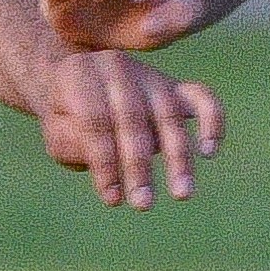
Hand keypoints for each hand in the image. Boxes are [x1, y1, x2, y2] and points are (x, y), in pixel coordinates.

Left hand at [36, 49, 219, 206]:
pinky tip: (209, 152)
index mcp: (78, 72)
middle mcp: (116, 66)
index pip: (95, 120)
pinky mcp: (174, 85)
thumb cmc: (67, 116)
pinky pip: (202, 97)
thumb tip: (112, 174)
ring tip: (181, 194)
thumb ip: (77, 147)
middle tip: (143, 204)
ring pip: (168, 113)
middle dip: (139, 166)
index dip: (105, 162)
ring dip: (178, 157)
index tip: (113, 198)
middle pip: (132, 117)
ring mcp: (148, 73)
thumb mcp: (57, 133)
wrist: (82, 80)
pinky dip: (212, 122)